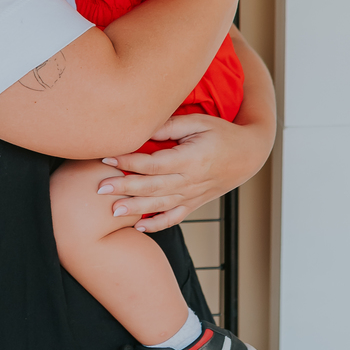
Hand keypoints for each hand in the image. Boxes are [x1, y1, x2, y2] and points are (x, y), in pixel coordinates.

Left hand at [94, 110, 270, 231]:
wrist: (249, 155)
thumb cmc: (222, 133)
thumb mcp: (199, 122)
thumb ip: (170, 126)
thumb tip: (142, 126)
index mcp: (191, 159)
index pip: (154, 163)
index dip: (129, 162)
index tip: (107, 158)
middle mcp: (191, 181)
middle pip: (152, 187)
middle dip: (125, 188)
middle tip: (100, 189)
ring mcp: (193, 195)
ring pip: (160, 205)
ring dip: (135, 209)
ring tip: (112, 212)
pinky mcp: (195, 203)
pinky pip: (175, 218)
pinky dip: (158, 225)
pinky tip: (140, 227)